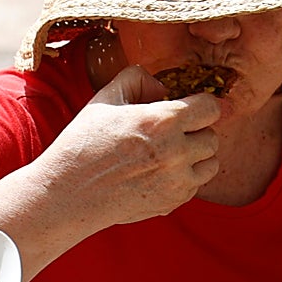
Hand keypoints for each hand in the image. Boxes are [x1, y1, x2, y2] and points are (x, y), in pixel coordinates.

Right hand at [33, 65, 221, 228]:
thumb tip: (163, 87)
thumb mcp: (104, 100)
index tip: (191, 108)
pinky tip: (160, 172)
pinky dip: (186, 177)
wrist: (68, 195)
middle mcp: (176, 152)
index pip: (211, 108)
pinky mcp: (174, 202)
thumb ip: (136, 80)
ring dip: (197, 156)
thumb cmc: (83, 145)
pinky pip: (197, 184)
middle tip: (173, 133)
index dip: (202, 106)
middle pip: (213, 136)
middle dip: (196, 131)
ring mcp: (178, 181)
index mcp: (162, 122)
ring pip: (211, 162)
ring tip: (170, 153)